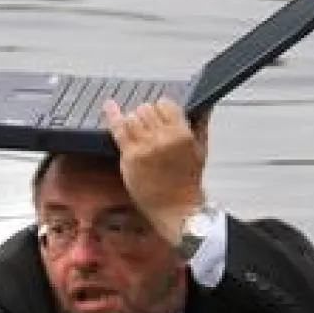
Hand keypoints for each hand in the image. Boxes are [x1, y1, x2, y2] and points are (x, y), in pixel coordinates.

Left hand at [102, 97, 209, 242]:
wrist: (176, 208)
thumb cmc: (188, 181)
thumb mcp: (200, 149)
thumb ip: (200, 124)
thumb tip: (204, 105)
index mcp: (182, 134)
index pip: (165, 104)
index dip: (160, 109)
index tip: (158, 116)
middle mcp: (163, 138)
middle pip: (146, 109)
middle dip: (144, 115)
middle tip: (146, 128)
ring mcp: (145, 147)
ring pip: (131, 117)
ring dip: (131, 120)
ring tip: (135, 132)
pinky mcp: (130, 157)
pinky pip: (118, 129)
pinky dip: (112, 116)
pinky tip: (109, 106)